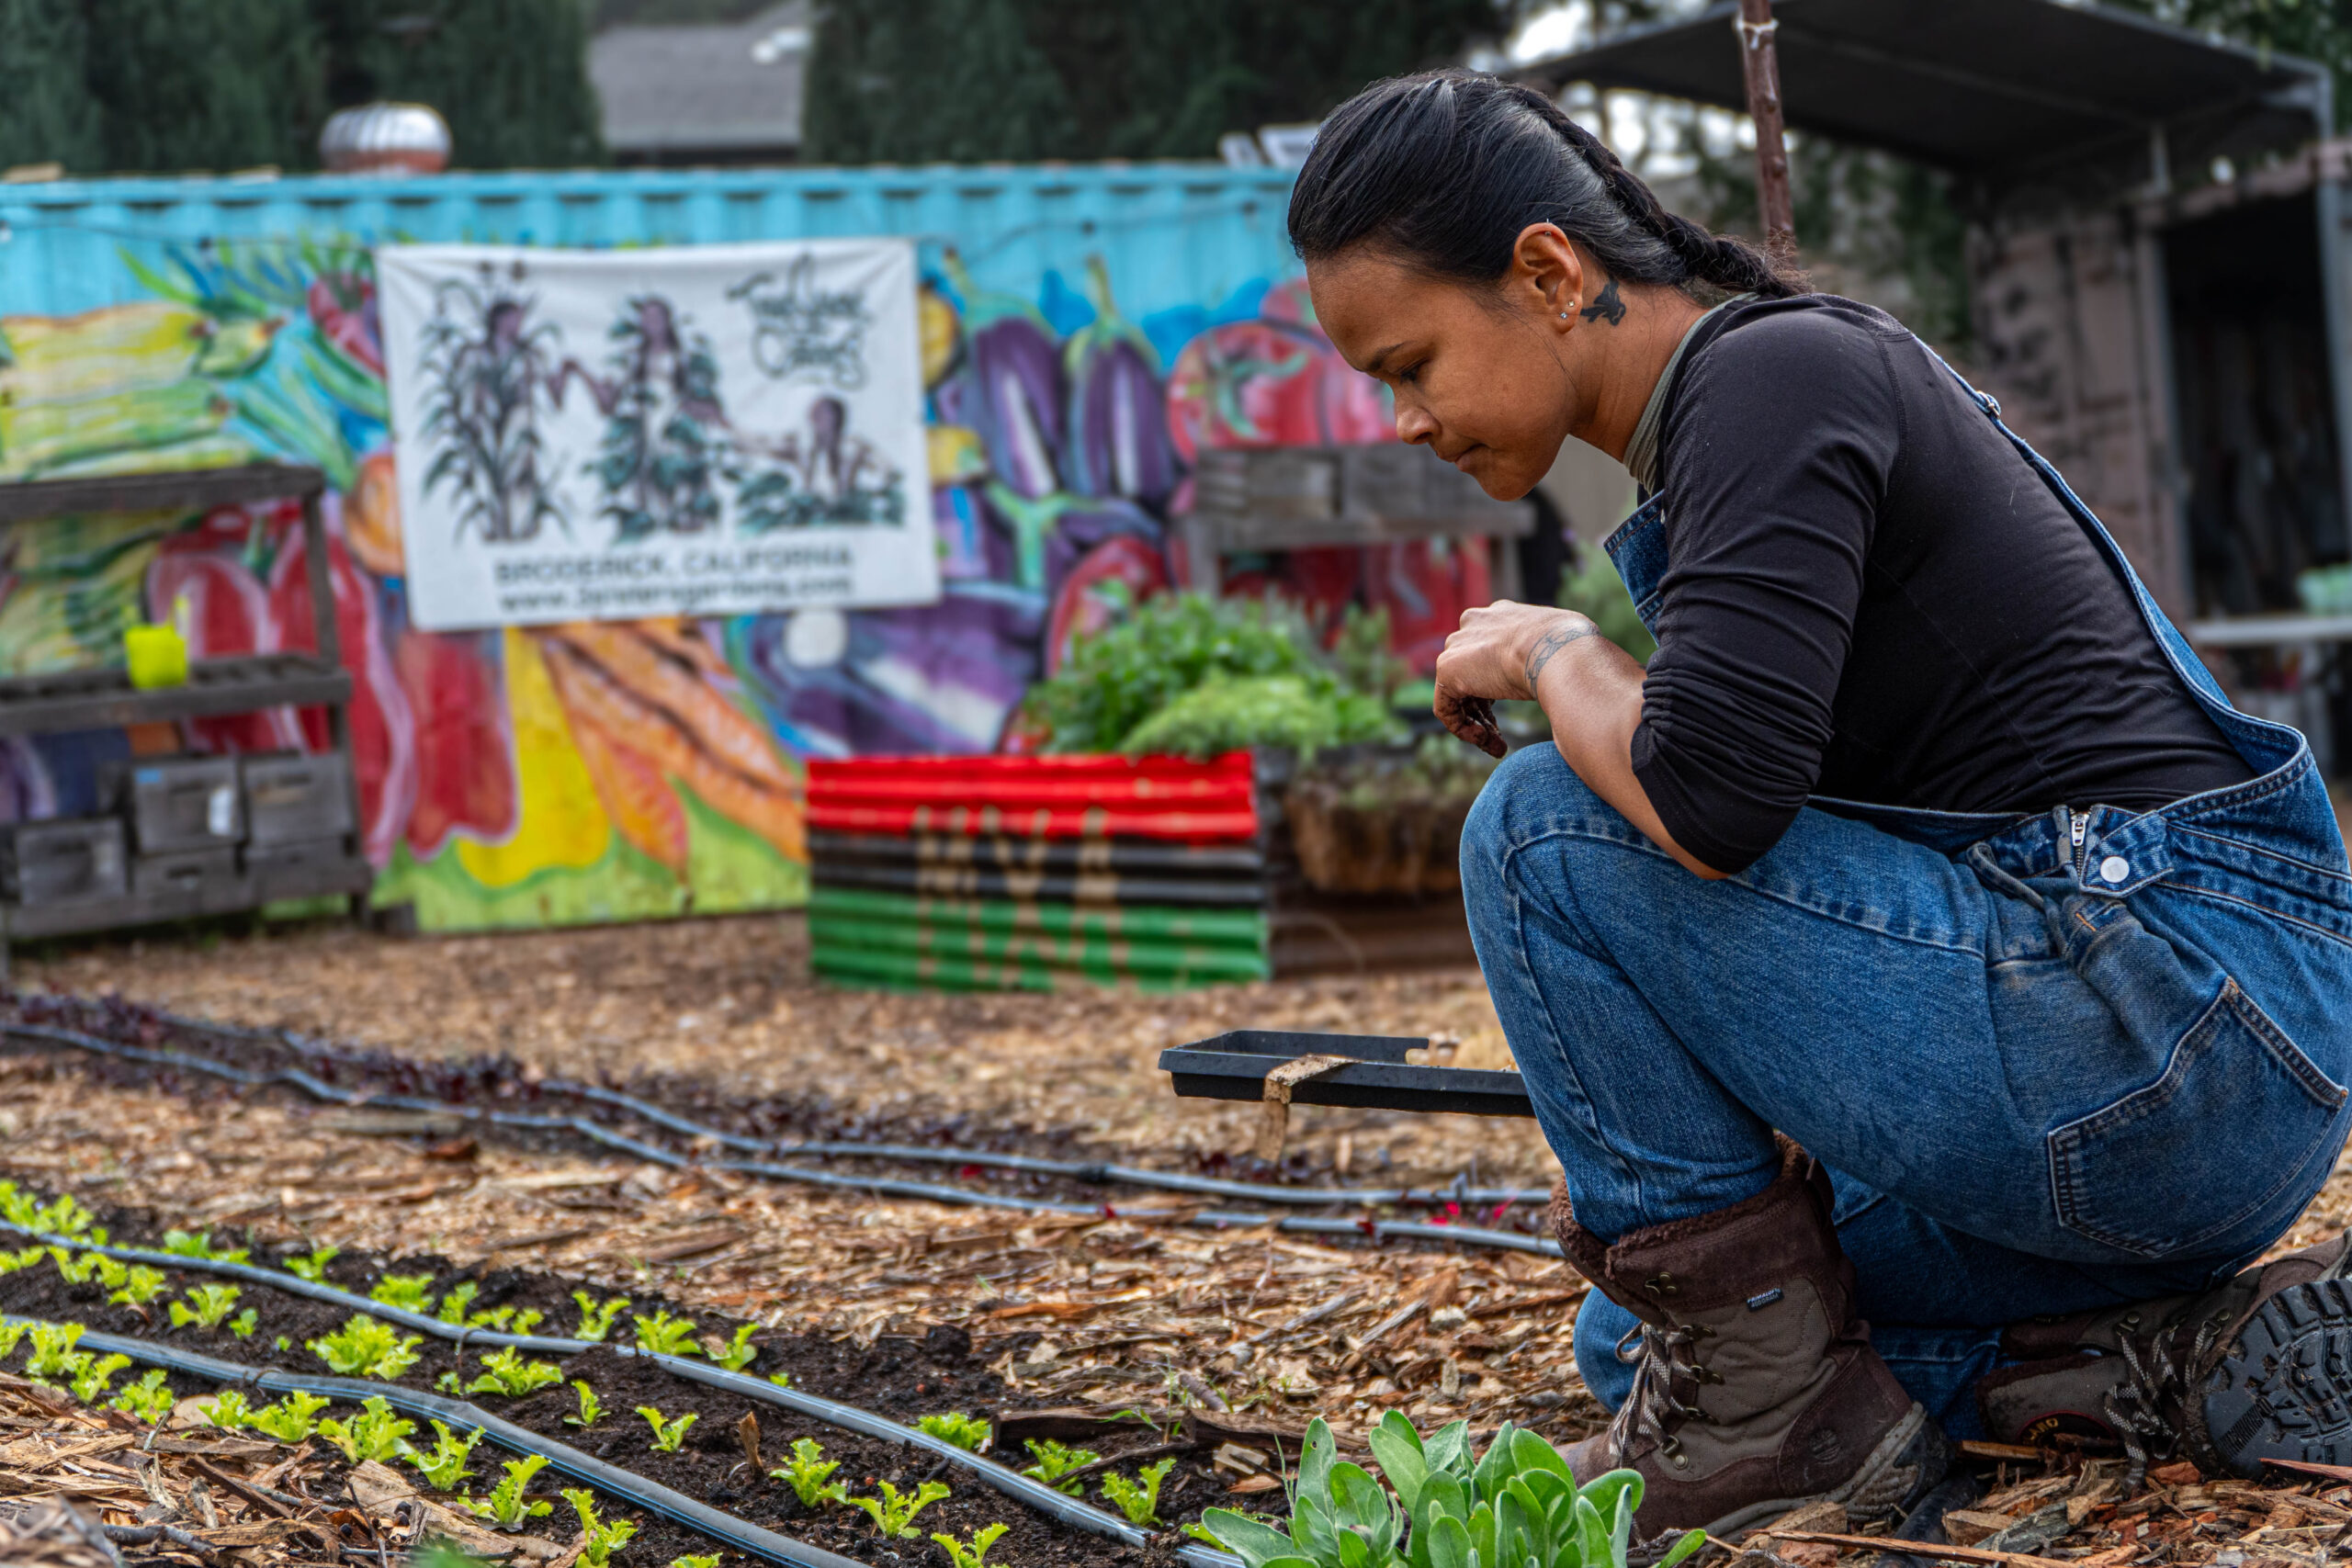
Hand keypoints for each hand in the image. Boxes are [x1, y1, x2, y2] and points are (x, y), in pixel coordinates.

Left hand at [1432, 602, 1597, 756]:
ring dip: (1477, 724)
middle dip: (1485, 707)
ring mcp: (1458, 645)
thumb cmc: (1575, 650)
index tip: (1516, 706)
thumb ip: (1557, 655)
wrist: (1560, 650)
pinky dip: (1463, 730)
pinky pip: (1446, 708)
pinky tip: (1488, 741)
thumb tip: (1581, 672)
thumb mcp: (1568, 645)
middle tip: (1503, 734)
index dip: (1500, 685)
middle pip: (1471, 672)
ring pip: (1458, 694)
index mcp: (1504, 615)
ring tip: (1500, 746)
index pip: (1490, 651)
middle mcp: (1476, 623)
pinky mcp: (1447, 669)